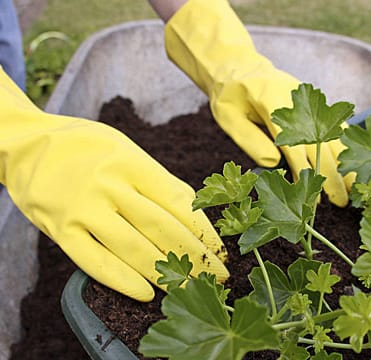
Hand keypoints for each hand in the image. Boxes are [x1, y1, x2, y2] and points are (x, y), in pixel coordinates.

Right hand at [0, 70, 227, 301]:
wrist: (26, 143)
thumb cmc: (87, 147)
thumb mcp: (126, 149)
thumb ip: (156, 179)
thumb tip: (192, 210)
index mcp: (133, 163)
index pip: (179, 202)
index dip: (204, 231)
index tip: (221, 252)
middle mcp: (111, 185)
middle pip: (162, 229)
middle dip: (195, 258)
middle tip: (217, 279)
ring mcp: (84, 208)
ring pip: (133, 249)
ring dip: (165, 275)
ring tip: (188, 290)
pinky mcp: (60, 229)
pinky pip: (95, 261)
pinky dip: (122, 281)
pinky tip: (145, 294)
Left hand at [164, 0, 352, 206]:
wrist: (239, 65)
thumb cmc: (230, 95)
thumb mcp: (228, 117)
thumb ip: (249, 139)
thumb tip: (274, 164)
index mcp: (274, 103)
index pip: (294, 145)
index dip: (304, 173)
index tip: (313, 198)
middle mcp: (299, 100)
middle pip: (321, 142)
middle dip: (333, 174)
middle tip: (341, 202)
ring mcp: (310, 100)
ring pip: (334, 134)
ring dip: (346, 162)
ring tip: (355, 187)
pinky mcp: (315, 103)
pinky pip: (335, 124)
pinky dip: (345, 145)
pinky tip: (353, 162)